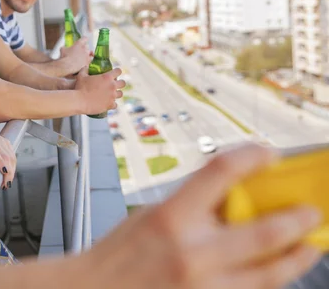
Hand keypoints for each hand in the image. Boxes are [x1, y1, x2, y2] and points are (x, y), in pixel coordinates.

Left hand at [0, 127, 15, 188]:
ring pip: (11, 156)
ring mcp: (1, 140)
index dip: (0, 162)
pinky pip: (12, 154)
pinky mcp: (6, 142)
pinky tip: (10, 173)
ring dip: (12, 170)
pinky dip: (13, 164)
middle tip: (5, 185)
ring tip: (7, 182)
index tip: (5, 172)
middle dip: (9, 172)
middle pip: (5, 156)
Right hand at [59, 38, 90, 74]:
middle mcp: (84, 48)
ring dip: (86, 53)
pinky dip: (89, 58)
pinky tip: (86, 60)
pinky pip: (91, 58)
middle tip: (79, 49)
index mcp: (79, 43)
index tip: (82, 40)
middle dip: (84, 47)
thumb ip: (65, 47)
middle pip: (87, 45)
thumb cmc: (65, 57)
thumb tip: (64, 48)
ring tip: (82, 55)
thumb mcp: (63, 49)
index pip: (85, 38)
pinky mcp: (88, 62)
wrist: (68, 65)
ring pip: (89, 52)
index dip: (83, 39)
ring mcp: (87, 55)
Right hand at [75, 67, 123, 114]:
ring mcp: (112, 96)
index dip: (116, 71)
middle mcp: (112, 86)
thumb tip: (86, 67)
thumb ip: (85, 70)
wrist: (79, 101)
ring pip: (121, 94)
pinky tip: (107, 103)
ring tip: (111, 94)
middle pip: (123, 83)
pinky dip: (112, 104)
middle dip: (119, 83)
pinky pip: (115, 104)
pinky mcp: (110, 105)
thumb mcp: (81, 76)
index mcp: (107, 77)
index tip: (114, 73)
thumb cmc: (80, 88)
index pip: (118, 71)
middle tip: (113, 84)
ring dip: (116, 93)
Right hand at [76, 143, 321, 288]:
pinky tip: (273, 272)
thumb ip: (191, 205)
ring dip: (297, 258)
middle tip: (312, 212)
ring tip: (309, 247)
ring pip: (270, 274)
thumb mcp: (150, 215)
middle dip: (297, 220)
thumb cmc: (119, 254)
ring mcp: (202, 286)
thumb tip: (233, 195)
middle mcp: (191, 252)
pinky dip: (268, 281)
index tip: (269, 154)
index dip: (252, 157)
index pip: (221, 173)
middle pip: (264, 231)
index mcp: (170, 217)